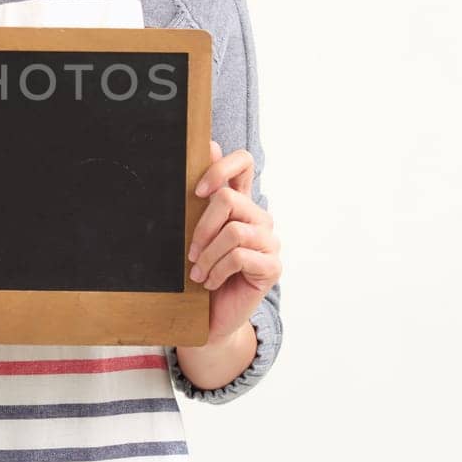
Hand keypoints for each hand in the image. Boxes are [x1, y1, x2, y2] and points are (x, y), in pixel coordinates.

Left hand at [189, 140, 281, 344]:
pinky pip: (239, 256)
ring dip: (207, 255)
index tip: (197, 191)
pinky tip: (210, 283)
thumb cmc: (201, 271)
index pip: (244, 162)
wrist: (210, 316)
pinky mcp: (271, 267)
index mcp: (241, 203)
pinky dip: (217, 270)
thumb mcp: (195, 232)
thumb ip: (202, 195)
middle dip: (201, 227)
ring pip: (233, 231)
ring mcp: (269, 242)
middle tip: (189, 252)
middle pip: (229, 199)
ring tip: (197, 273)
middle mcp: (258, 217)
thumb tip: (208, 145)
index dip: (221, 168)